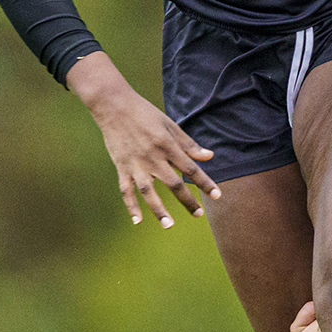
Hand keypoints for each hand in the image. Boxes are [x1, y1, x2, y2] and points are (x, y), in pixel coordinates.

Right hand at [68, 52, 220, 227]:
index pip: (190, 169)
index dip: (205, 182)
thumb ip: (189, 144)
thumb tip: (209, 156)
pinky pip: (126, 190)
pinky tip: (137, 220)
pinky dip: (131, 206)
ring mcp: (135, 164)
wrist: (114, 106)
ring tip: (169, 225)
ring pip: (149, 192)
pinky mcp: (121, 167)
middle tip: (198, 214)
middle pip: (173, 184)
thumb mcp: (170, 125)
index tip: (217, 195)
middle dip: (187, 200)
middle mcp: (153, 158)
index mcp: (167, 146)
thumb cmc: (145, 113)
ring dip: (159, 210)